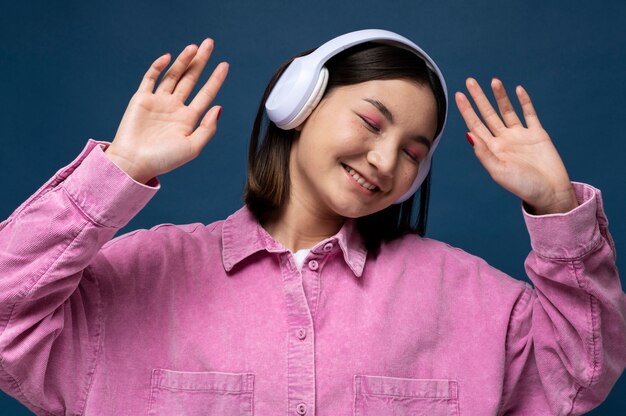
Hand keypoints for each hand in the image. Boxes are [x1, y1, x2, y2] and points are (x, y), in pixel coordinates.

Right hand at [105, 38, 228, 183]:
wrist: (134, 163)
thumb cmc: (163, 159)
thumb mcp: (192, 147)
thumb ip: (207, 128)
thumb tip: (219, 108)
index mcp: (188, 119)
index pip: (206, 94)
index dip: (215, 79)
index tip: (225, 65)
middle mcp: (175, 108)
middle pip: (191, 79)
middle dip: (201, 62)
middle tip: (210, 43)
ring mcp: (158, 102)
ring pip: (173, 75)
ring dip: (183, 61)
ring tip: (194, 47)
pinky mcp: (142, 98)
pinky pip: (151, 78)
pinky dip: (159, 67)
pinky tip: (168, 58)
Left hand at [455, 78, 577, 214]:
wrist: (550, 192)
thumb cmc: (522, 186)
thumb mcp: (498, 171)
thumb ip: (483, 153)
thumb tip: (468, 134)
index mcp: (491, 149)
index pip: (475, 125)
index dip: (467, 110)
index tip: (459, 95)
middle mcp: (503, 140)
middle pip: (488, 114)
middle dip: (479, 98)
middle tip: (470, 81)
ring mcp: (520, 136)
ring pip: (507, 111)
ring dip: (500, 96)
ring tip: (493, 81)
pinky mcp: (537, 134)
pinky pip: (529, 114)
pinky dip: (524, 102)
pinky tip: (517, 90)